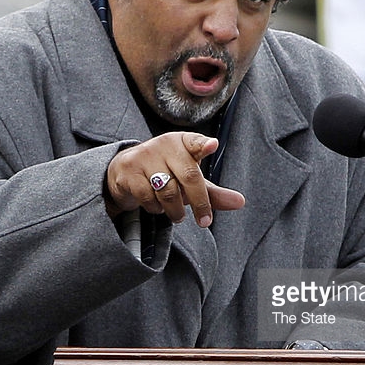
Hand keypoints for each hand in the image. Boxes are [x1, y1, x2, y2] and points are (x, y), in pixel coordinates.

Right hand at [104, 132, 245, 227]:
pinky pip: (148, 197)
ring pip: (168, 191)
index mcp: (182, 142)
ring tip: (177, 214)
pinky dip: (155, 208)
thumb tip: (240, 202)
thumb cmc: (166, 174)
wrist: (125, 171)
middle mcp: (164, 145)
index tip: (212, 146)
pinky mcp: (129, 171)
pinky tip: (156, 206)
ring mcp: (144, 156)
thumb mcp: (190, 181)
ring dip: (175, 210)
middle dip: (200, 203)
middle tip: (205, 222)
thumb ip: (213, 193)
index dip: (203, 145)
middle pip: (189, 176)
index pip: (195, 142)